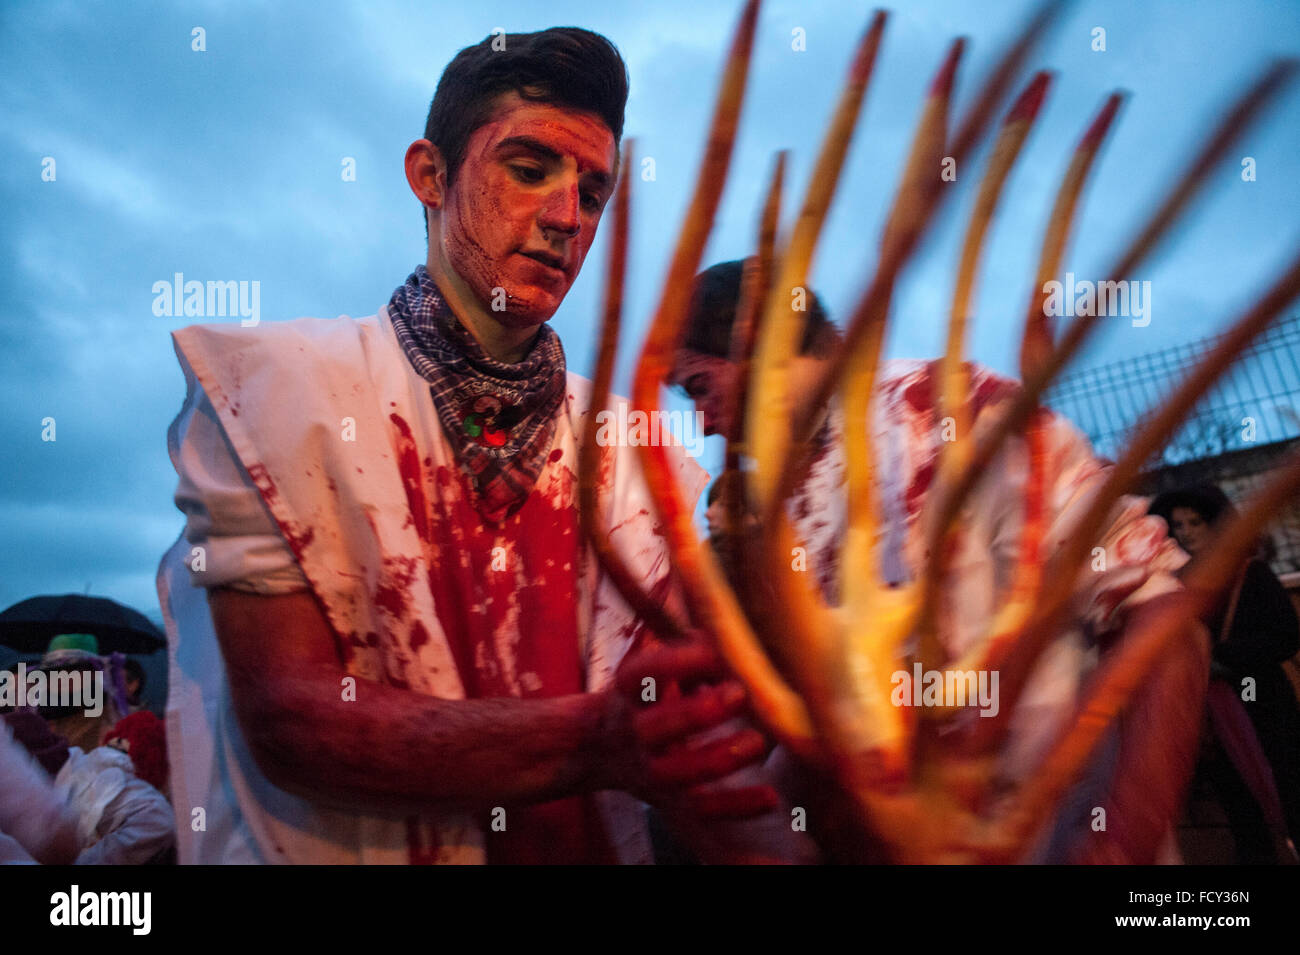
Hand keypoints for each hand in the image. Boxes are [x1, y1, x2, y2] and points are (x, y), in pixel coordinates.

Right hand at [601, 630, 777, 821]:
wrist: (601, 746)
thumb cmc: (649, 693)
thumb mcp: (656, 663)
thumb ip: (691, 647)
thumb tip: (740, 626)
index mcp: (630, 689)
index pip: (644, 673)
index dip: (677, 662)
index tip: (716, 648)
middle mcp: (635, 730)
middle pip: (657, 728)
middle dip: (697, 713)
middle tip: (739, 694)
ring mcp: (651, 770)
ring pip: (679, 774)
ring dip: (719, 758)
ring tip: (757, 743)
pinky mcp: (672, 802)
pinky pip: (703, 811)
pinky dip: (737, 806)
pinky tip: (771, 797)